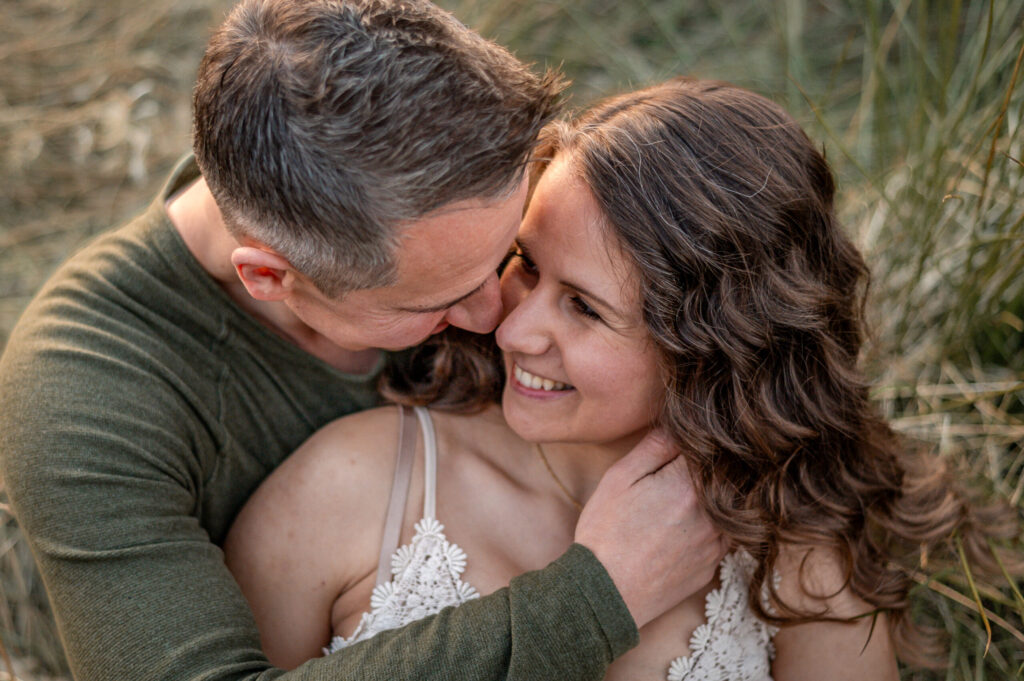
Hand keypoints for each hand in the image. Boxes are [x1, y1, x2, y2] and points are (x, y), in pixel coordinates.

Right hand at [575, 430, 724, 627]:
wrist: (605, 594)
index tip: (684, 443)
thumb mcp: (619, 478)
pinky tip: (686, 526)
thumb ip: (653, 447)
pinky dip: (713, 524)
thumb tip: (677, 424)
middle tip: (681, 470)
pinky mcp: (713, 564)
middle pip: (725, 476)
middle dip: (708, 468)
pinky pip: (725, 535)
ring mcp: (716, 542)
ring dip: (714, 497)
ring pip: (729, 506)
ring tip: (682, 499)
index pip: (708, 447)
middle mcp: (712, 513)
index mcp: (687, 484)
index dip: (697, 440)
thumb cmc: (606, 532)